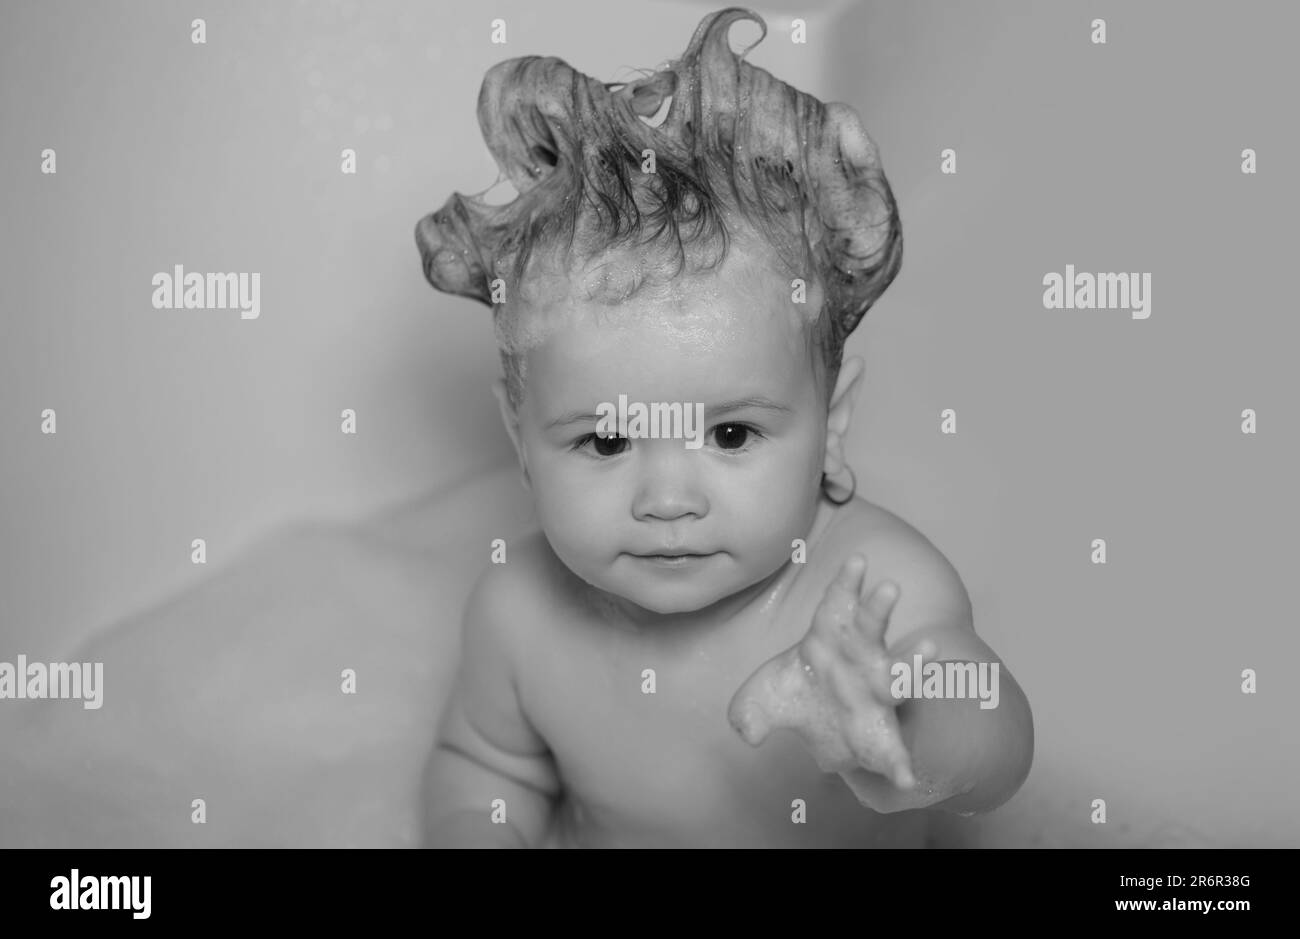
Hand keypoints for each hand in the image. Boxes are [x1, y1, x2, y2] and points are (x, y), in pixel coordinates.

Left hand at [727, 553, 938, 791]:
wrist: (822, 736)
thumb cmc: (797, 696)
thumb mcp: (761, 702)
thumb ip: (748, 711)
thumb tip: (746, 731)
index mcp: (829, 641)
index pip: (836, 607)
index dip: (846, 584)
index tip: (857, 560)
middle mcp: (860, 663)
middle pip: (871, 630)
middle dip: (878, 609)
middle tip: (889, 586)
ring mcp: (877, 698)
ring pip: (898, 677)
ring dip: (913, 664)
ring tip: (930, 648)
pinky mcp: (884, 738)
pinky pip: (896, 752)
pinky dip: (900, 765)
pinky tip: (905, 777)